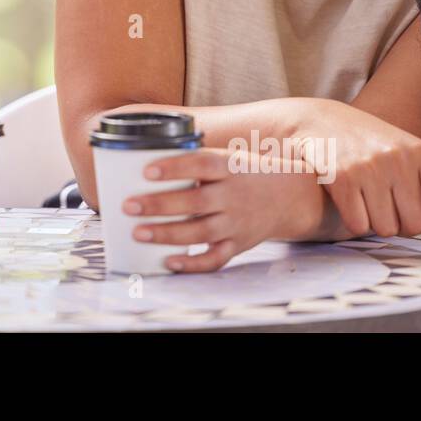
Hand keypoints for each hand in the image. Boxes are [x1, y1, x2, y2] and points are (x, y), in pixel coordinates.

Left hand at [123, 148, 330, 271]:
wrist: (291, 197)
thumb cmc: (246, 174)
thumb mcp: (228, 158)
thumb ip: (194, 161)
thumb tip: (143, 157)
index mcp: (229, 167)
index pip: (201, 164)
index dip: (174, 168)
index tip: (146, 171)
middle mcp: (234, 195)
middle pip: (195, 201)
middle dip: (160, 205)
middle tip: (129, 206)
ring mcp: (237, 222)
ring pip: (200, 232)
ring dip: (167, 234)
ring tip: (137, 233)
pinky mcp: (238, 244)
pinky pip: (215, 258)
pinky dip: (193, 263)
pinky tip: (168, 262)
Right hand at [291, 99, 420, 260]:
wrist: (319, 121)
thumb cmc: (368, 145)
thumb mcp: (406, 158)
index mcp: (420, 153)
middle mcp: (398, 159)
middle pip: (415, 224)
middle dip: (402, 225)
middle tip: (388, 208)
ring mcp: (369, 168)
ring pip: (385, 229)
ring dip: (376, 224)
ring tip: (366, 200)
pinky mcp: (342, 179)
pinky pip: (359, 225)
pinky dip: (355, 222)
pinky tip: (349, 202)